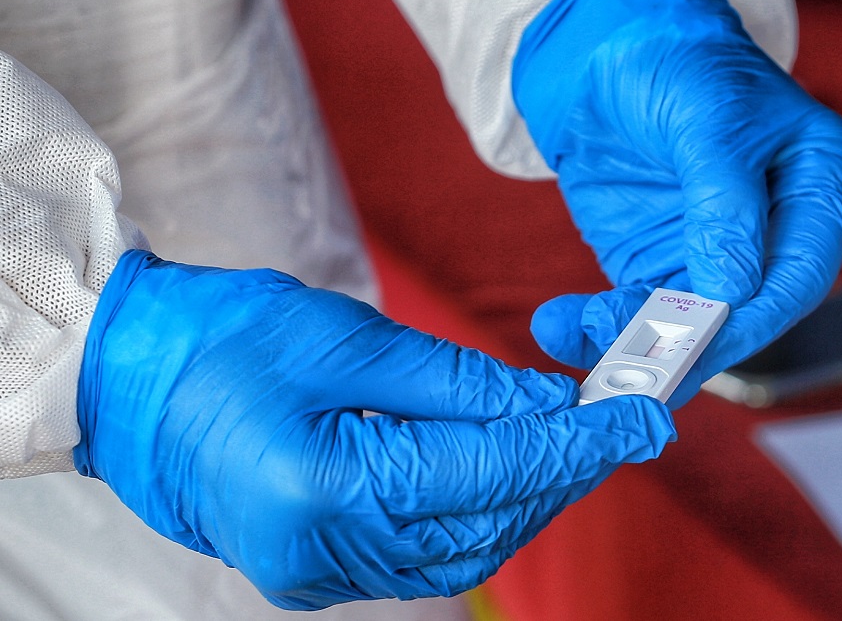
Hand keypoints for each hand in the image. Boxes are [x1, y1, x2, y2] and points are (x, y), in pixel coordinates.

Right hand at [74, 250, 675, 609]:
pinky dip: (477, 517)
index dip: (575, 447)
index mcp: (324, 488)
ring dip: (524, 498)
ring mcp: (317, 574)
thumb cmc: (224, 337)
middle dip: (559, 473)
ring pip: (464, 551)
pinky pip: (425, 558)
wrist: (132, 377)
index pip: (489, 473)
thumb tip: (543, 403)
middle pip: (486, 524)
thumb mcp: (350, 337)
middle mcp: (322, 553)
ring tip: (564, 444)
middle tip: (611, 425)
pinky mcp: (317, 570)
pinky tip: (501, 474)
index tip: (639, 422)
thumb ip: (456, 381)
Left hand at [513, 0, 841, 402]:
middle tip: (634, 375)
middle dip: (685, 345)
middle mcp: (768, 229)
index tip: (702, 343)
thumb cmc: (675, 58)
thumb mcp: (709, 118)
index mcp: (814, 185)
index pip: (798, 274)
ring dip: (629, 343)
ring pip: (681, 322)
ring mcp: (708, 250)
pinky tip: (557, 325)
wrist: (604, 48)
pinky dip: (595, 326)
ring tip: (577, 338)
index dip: (753, 318)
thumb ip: (725, 205)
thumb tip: (731, 294)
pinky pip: (631, 309)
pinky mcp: (654, 259)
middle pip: (741, 312)